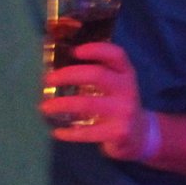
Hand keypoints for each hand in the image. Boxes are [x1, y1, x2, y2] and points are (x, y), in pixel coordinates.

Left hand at [42, 41, 146, 159]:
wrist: (140, 134)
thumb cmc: (119, 104)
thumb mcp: (116, 85)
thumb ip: (97, 74)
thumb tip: (59, 67)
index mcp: (126, 73)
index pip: (116, 55)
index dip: (96, 50)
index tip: (74, 51)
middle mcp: (127, 89)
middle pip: (97, 75)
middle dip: (69, 75)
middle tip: (48, 79)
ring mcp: (124, 111)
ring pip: (88, 104)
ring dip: (62, 104)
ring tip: (45, 107)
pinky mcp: (118, 132)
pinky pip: (88, 132)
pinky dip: (69, 133)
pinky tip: (57, 132)